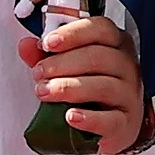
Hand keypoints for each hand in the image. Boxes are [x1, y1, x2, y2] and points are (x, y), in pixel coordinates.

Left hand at [22, 13, 151, 154]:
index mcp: (115, 45)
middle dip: (62, 63)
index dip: (73, 34)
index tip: (47, 43)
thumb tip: (26, 45)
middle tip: (38, 73)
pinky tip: (70, 116)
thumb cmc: (89, 91)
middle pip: (99, 57)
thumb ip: (45, 56)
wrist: (109, 125)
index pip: (101, 29)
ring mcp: (129, 95)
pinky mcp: (125, 122)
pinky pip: (110, 120)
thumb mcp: (66, 68)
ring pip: (104, 86)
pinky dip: (89, 119)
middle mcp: (127, 67)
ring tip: (43, 92)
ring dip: (68, 88)